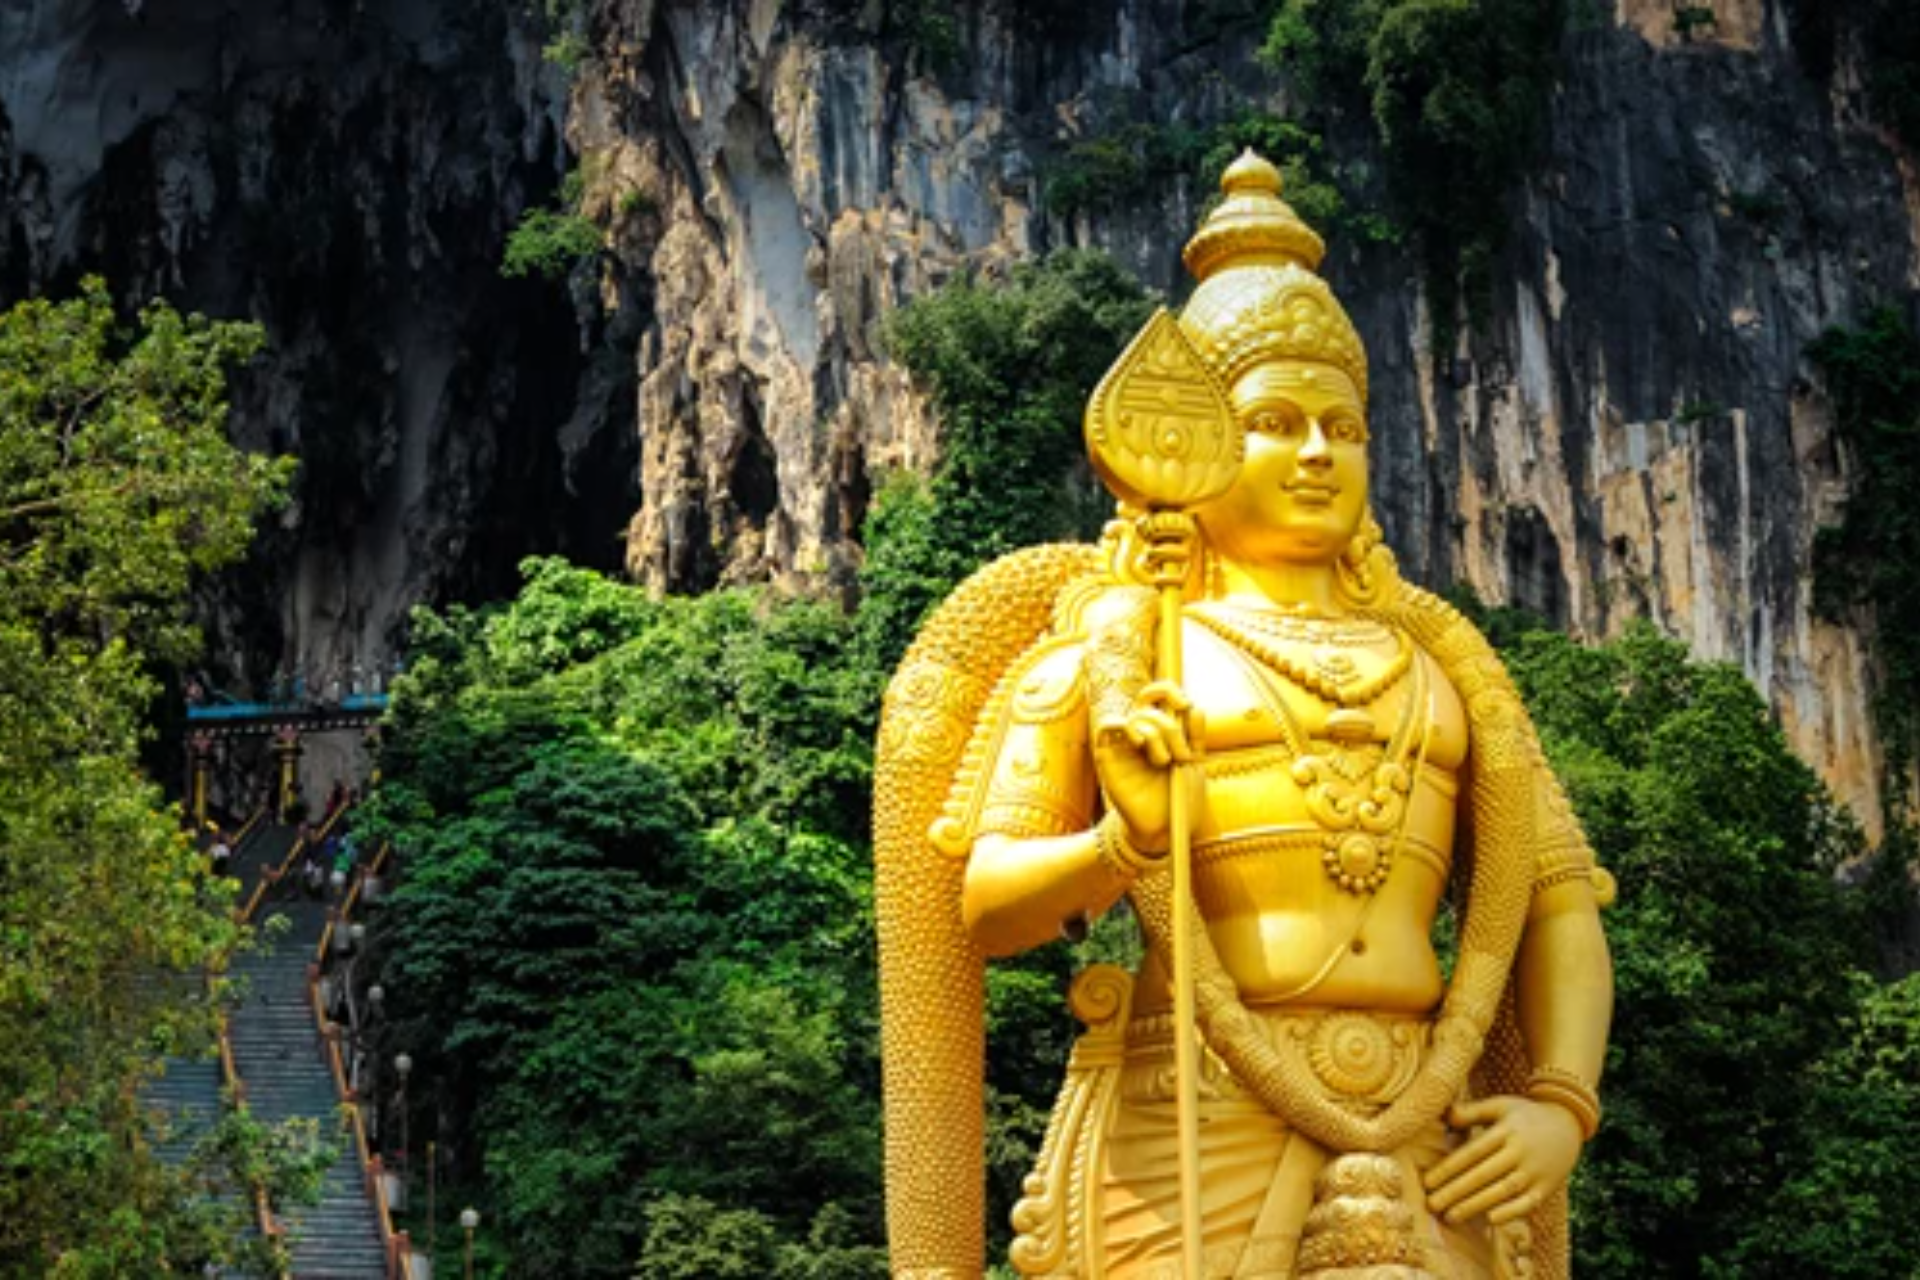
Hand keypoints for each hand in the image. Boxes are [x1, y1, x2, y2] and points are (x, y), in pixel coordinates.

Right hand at [1091, 680, 1205, 851]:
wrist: (1165, 829)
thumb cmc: (1180, 800)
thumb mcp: (1196, 765)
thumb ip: (1195, 736)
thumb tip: (1195, 707)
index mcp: (1161, 733)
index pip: (1157, 697)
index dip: (1168, 691)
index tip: (1185, 704)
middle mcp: (1142, 736)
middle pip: (1149, 708)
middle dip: (1171, 728)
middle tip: (1180, 755)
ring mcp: (1124, 746)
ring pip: (1135, 716)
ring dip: (1156, 735)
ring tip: (1164, 762)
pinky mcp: (1108, 758)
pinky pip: (1106, 726)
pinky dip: (1123, 725)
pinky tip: (1139, 743)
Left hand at [1423, 1095, 1582, 1226]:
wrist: (1568, 1125)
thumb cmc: (1524, 1116)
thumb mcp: (1500, 1105)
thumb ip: (1472, 1111)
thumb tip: (1444, 1116)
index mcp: (1506, 1130)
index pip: (1472, 1152)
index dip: (1449, 1168)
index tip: (1427, 1182)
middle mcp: (1520, 1151)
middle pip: (1483, 1174)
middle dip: (1455, 1191)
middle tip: (1431, 1205)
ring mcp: (1535, 1171)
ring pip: (1502, 1191)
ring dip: (1476, 1205)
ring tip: (1450, 1216)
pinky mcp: (1546, 1187)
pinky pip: (1528, 1203)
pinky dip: (1511, 1212)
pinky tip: (1490, 1220)